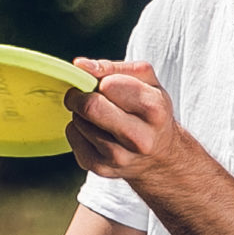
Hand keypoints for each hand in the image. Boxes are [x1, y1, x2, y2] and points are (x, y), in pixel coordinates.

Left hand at [65, 59, 190, 183]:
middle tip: (86, 95)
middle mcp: (140, 139)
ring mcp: (119, 157)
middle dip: (81, 96)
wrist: (161, 156)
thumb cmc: (152, 112)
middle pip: (90, 107)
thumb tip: (80, 65)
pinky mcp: (100, 168)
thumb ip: (115, 67)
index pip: (108, 85)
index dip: (103, 81)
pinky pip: (72, 136)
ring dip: (81, 113)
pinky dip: (77, 129)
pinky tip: (95, 131)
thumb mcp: (147, 82)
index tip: (107, 86)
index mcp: (155, 111)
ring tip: (98, 116)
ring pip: (78, 121)